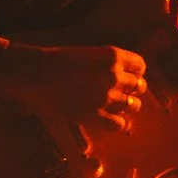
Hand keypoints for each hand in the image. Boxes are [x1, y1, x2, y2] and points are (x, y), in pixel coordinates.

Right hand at [0, 42, 149, 140]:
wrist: (37, 73)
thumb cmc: (57, 61)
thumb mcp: (88, 53)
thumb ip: (108, 63)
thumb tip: (122, 75)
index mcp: (113, 56)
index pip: (140, 66)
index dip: (136, 72)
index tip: (128, 76)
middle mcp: (114, 75)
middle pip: (139, 86)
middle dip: (132, 90)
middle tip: (120, 92)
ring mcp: (105, 96)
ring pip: (132, 105)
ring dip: (126, 106)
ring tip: (114, 106)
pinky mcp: (94, 114)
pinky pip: (118, 124)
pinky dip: (117, 124)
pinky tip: (109, 120)